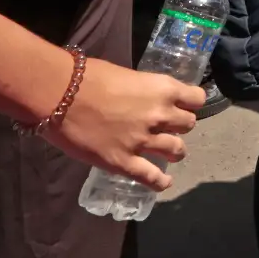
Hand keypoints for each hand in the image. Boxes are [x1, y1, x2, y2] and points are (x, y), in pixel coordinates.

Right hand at [50, 58, 202, 191]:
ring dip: (174, 151)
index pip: (197, 99)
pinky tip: (163, 183)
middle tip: (169, 127)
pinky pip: (151, 177)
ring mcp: (143, 141)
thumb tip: (144, 97)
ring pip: (177, 150)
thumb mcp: (129, 75)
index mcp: (163, 89)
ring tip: (168, 152)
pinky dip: (160, 182)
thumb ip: (144, 90)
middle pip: (188, 125)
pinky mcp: (124, 163)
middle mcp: (160, 116)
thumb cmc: (90, 76)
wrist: (61, 94)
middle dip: (180, 126)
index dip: (191, 103)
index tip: (183, 105)